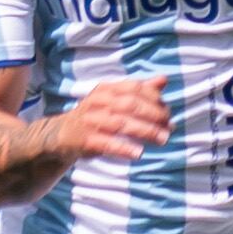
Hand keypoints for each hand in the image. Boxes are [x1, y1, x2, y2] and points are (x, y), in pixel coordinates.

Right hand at [49, 76, 170, 162]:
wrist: (62, 133)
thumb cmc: (97, 115)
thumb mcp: (115, 99)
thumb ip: (140, 90)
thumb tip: (164, 80)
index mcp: (107, 89)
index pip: (134, 88)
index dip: (154, 98)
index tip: (168, 111)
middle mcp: (98, 101)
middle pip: (130, 104)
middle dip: (154, 115)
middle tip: (170, 127)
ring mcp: (90, 120)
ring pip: (121, 123)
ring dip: (145, 132)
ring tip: (163, 140)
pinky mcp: (85, 139)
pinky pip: (107, 143)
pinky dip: (124, 148)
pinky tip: (139, 153)